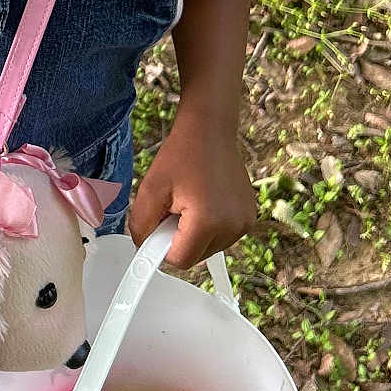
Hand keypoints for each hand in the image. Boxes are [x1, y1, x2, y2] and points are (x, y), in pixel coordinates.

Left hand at [128, 113, 256, 270]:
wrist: (208, 130)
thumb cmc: (181, 154)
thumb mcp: (150, 189)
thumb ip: (141, 226)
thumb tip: (144, 251)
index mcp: (209, 222)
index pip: (180, 260)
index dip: (162, 247)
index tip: (156, 227)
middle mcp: (233, 226)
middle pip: (195, 257)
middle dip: (178, 238)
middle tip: (173, 207)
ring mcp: (245, 223)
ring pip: (208, 248)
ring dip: (194, 233)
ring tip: (189, 200)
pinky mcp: (249, 217)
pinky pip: (222, 236)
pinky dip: (209, 226)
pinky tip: (203, 200)